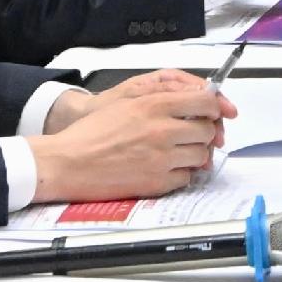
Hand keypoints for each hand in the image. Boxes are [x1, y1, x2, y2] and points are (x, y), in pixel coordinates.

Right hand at [29, 68, 231, 202]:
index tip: (213, 111)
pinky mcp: (157, 182)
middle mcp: (162, 130)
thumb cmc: (90, 134)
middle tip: (193, 135)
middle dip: (204, 132)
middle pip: (207, 130)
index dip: (214, 106)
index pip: (204, 100)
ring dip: (194, 154)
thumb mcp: (125, 103)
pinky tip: (165, 169)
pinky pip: (186, 178)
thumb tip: (190, 100)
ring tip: (178, 153)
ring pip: (201, 155)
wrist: (67, 163)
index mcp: (153, 105)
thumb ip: (160, 99)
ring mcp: (161, 158)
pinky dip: (180, 174)